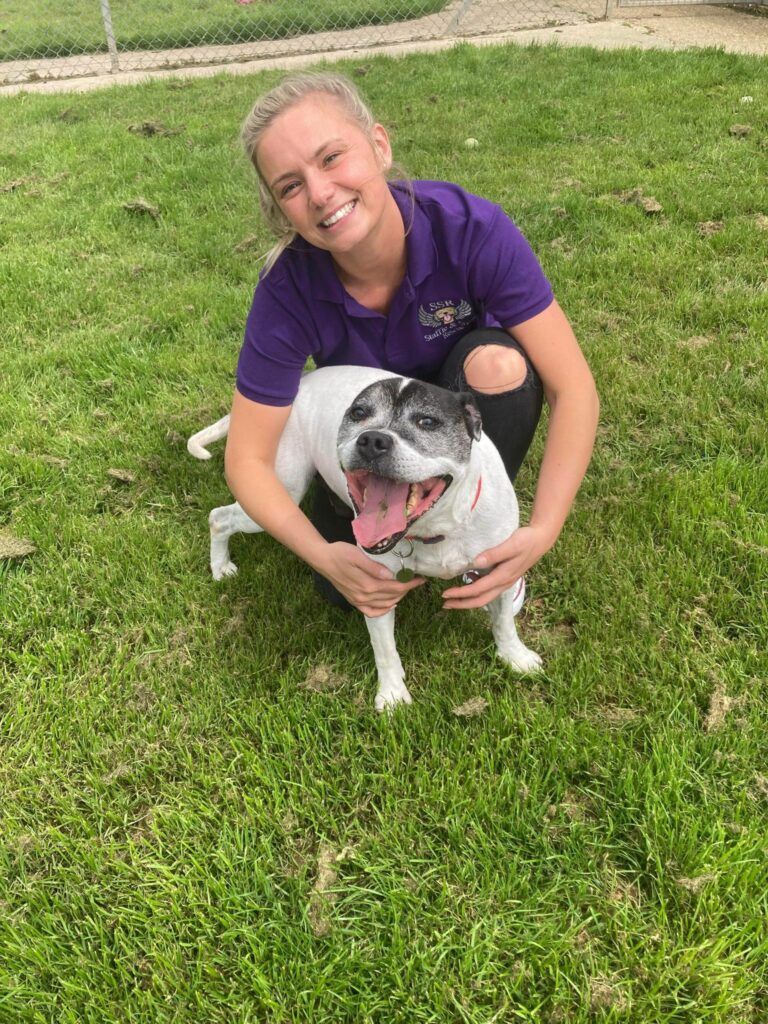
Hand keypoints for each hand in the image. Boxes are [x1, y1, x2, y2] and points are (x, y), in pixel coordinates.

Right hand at [318, 542, 424, 616]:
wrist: (322, 559)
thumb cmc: (340, 553)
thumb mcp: (357, 556)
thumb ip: (374, 567)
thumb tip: (390, 576)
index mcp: (367, 585)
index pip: (394, 588)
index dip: (409, 584)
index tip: (420, 579)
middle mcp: (363, 596)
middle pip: (391, 597)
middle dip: (406, 590)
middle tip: (415, 581)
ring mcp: (358, 601)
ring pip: (384, 605)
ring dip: (397, 598)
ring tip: (405, 588)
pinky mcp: (354, 601)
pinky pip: (371, 611)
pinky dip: (383, 610)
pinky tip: (390, 604)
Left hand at [441, 524, 556, 609]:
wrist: (541, 540)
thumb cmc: (526, 540)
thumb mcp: (511, 544)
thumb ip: (494, 554)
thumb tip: (475, 563)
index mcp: (503, 577)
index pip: (477, 590)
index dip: (461, 594)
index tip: (445, 594)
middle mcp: (503, 583)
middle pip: (480, 600)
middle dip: (461, 604)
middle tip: (445, 604)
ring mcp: (505, 582)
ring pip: (484, 597)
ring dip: (468, 599)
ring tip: (453, 597)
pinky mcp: (505, 577)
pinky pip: (488, 589)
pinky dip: (476, 589)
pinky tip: (468, 580)